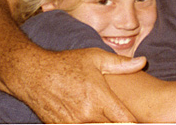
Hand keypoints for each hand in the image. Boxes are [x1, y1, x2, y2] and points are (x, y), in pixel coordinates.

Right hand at [10, 47, 145, 122]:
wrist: (32, 74)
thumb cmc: (65, 64)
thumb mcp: (95, 58)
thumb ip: (120, 63)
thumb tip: (143, 61)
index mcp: (99, 99)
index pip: (126, 122)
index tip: (144, 122)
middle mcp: (87, 116)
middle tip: (125, 121)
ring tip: (107, 118)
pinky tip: (92, 120)